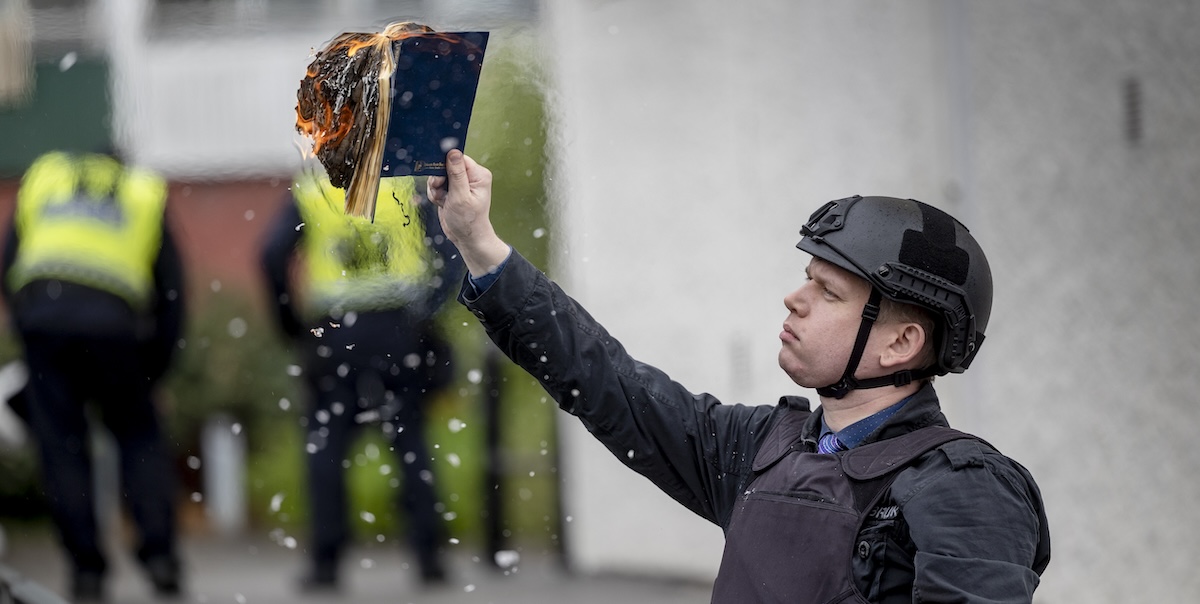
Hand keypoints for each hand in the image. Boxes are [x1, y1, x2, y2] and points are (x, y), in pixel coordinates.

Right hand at [426, 150, 510, 276]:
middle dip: (438, 180)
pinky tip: (442, 203)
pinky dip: (435, 194)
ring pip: (438, 176)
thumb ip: (456, 174)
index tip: (440, 179)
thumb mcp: (460, 197)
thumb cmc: (468, 221)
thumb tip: (453, 152)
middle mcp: (470, 177)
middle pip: (445, 165)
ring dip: (436, 189)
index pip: (457, 158)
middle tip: (441, 192)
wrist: (466, 239)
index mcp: (478, 175)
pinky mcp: (452, 190)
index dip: (445, 166)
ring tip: (443, 200)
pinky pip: (437, 185)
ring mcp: (460, 183)